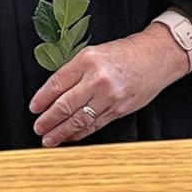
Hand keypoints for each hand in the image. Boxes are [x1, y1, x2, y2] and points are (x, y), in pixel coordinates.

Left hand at [28, 24, 189, 145]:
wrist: (157, 56)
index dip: (42, 99)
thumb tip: (55, 92)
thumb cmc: (127, 53)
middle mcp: (97, 79)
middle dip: (48, 119)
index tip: (34, 108)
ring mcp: (109, 96)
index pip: (57, 83)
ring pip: (79, 118)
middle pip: (65, 104)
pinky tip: (71, 136)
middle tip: (38, 127)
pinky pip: (95, 124)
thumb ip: (76, 70)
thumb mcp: (96, 52)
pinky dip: (80, 133)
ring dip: (61, 131)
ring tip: (49, 139)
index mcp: (88, 60)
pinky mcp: (119, 109)